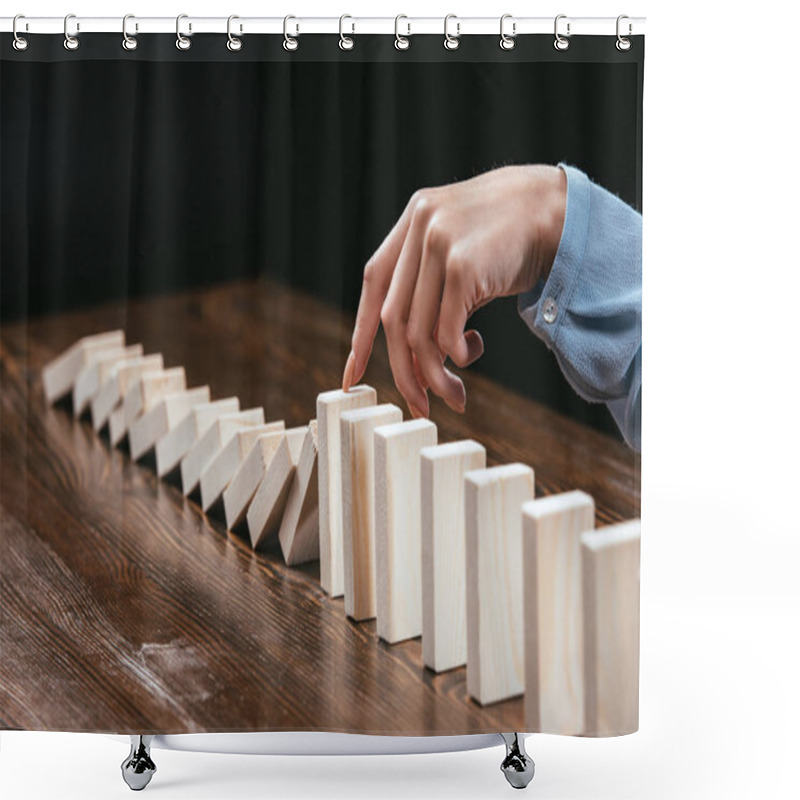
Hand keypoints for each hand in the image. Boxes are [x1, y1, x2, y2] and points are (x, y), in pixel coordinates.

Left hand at [342, 164, 566, 416]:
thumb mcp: (462, 253)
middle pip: (392, 317)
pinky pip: (445, 330)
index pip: (373, 283)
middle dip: (403, 371)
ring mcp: (438, 243)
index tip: (353, 375)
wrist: (557, 211)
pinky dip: (457, 355)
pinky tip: (472, 353)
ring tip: (454, 394)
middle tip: (419, 405)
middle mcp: (419, 226)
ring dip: (433, 375)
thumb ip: (433, 289)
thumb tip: (418, 359)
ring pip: (417, 331)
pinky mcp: (462, 266)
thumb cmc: (512, 240)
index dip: (361, 333)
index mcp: (413, 220)